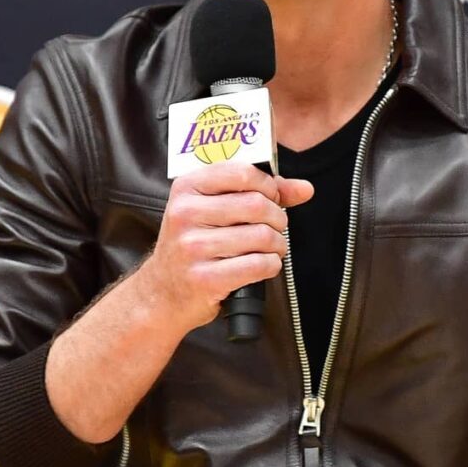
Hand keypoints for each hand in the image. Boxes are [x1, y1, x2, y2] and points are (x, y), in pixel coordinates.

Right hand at [138, 163, 313, 330]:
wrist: (162, 293)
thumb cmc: (193, 246)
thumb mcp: (212, 209)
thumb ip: (259, 192)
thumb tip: (304, 189)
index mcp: (186, 187)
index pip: (243, 173)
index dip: (268, 186)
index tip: (271, 198)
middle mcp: (185, 214)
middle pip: (257, 205)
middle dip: (278, 218)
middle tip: (275, 228)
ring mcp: (193, 247)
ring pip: (262, 236)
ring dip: (278, 245)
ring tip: (270, 248)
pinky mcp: (205, 278)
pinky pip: (259, 265)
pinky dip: (271, 265)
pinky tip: (263, 265)